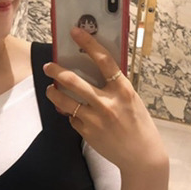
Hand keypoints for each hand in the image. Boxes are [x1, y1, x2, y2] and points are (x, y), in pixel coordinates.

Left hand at [44, 27, 167, 174]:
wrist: (142, 157)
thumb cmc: (140, 126)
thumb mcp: (132, 100)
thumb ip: (115, 87)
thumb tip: (93, 71)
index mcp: (123, 90)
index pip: (103, 60)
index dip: (88, 44)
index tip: (75, 32)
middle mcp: (107, 103)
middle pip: (74, 81)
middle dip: (56, 71)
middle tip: (48, 66)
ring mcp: (95, 119)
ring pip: (64, 101)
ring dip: (53, 93)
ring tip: (50, 90)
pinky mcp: (87, 133)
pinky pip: (72, 118)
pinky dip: (71, 114)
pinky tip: (73, 113)